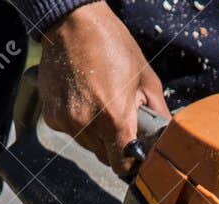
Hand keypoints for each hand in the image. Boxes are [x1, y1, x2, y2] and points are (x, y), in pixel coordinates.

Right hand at [38, 2, 168, 177]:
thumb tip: (166, 138)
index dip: (131, 162)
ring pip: (87, 145)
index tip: (135, 155)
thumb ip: (158, 113)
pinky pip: (70, 131)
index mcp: (114, 118)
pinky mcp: (51, 115)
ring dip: (96, 134)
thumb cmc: (111, 45)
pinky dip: (78, 122)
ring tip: (101, 103)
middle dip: (115, 144)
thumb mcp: (145, 78)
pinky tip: (83, 99)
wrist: (72, 23)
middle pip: (105, 156)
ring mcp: (66, 121)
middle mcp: (86, 125)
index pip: (122, 165)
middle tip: (119, 118)